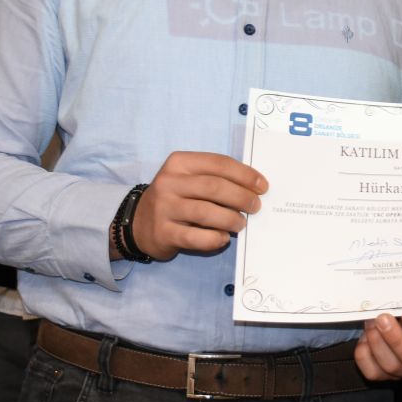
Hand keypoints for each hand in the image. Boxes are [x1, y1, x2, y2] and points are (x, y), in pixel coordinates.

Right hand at [129, 152, 265, 260]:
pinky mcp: (163, 233)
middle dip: (242, 197)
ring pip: (206, 212)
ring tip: (241, 223)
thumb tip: (253, 187)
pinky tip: (223, 238)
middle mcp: (169, 182)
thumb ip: (215, 178)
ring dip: (231, 219)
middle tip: (255, 206)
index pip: (218, 164)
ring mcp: (164, 208)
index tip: (262, 186)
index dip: (245, 175)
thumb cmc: (175, 198)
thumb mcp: (188, 178)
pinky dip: (215, 238)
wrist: (138, 222)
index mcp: (179, 163)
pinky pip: (195, 237)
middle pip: (214, 187)